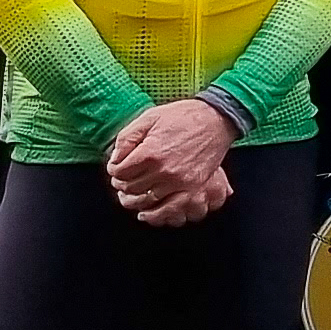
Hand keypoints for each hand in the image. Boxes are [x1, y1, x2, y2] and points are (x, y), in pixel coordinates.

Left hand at [106, 98, 237, 226]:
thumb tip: (114, 159)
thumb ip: (126, 138)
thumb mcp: (148, 118)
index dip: (114, 169)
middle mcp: (162, 170)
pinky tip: (146, 211)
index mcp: (149, 153)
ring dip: (135, 198)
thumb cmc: (182, 116)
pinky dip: (154, 213)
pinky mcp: (193, 186)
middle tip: (124, 179)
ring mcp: (179, 181)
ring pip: (145, 200)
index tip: (117, 167)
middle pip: (130, 188)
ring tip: (134, 192)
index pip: (119, 172)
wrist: (216, 118)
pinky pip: (168, 208)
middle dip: (122, 183)